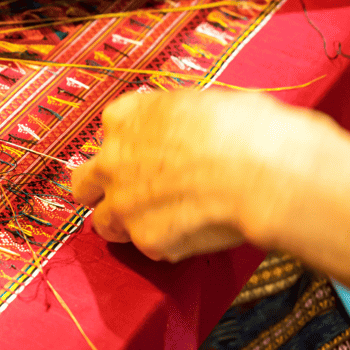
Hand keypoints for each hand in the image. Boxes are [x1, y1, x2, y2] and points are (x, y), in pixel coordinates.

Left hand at [71, 90, 337, 261]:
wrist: (265, 170)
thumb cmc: (247, 128)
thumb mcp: (202, 103)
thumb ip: (175, 121)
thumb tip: (190, 129)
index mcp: (126, 117)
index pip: (109, 133)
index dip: (129, 147)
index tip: (147, 156)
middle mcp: (112, 159)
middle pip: (85, 182)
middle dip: (100, 190)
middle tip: (130, 197)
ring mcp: (123, 203)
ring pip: (104, 222)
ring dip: (127, 224)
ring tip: (164, 224)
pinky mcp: (144, 238)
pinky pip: (149, 246)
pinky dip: (169, 244)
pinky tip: (197, 233)